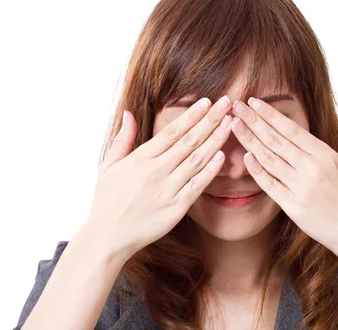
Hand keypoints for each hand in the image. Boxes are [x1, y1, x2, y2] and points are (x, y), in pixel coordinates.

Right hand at [87, 95, 232, 259]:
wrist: (107, 236)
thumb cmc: (106, 201)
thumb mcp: (108, 166)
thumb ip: (123, 139)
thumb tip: (128, 113)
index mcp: (141, 158)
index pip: (172, 131)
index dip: (192, 115)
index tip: (207, 101)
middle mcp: (156, 170)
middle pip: (190, 140)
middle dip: (210, 120)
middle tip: (227, 103)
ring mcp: (168, 189)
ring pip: (198, 159)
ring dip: (216, 140)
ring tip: (230, 123)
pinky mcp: (176, 208)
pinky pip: (198, 186)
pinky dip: (211, 171)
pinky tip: (223, 156)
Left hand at [230, 98, 337, 258]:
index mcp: (325, 156)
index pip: (292, 129)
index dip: (270, 114)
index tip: (253, 102)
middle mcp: (311, 169)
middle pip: (275, 140)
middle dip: (252, 120)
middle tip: (235, 106)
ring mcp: (300, 188)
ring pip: (268, 159)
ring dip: (249, 140)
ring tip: (233, 125)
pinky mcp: (292, 207)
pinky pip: (270, 185)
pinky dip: (256, 170)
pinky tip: (244, 156)